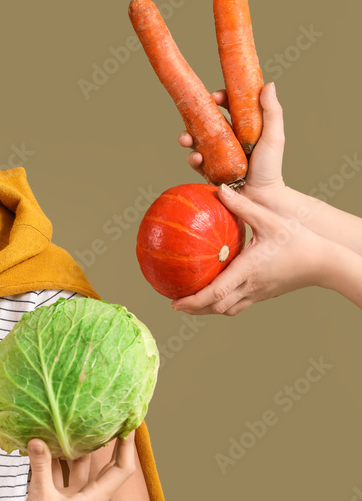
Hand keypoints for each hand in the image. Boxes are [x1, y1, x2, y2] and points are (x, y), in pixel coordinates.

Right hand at [19, 432, 136, 500]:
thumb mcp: (42, 498)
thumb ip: (40, 468)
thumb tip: (38, 440)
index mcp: (95, 497)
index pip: (121, 469)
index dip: (126, 447)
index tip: (127, 424)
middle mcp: (87, 493)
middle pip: (102, 462)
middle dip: (104, 439)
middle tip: (104, 415)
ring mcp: (72, 495)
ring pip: (76, 464)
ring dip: (73, 446)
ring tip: (71, 421)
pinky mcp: (57, 496)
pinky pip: (58, 471)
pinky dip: (53, 457)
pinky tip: (44, 442)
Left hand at [171, 185, 335, 314]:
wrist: (326, 262)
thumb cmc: (299, 239)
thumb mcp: (269, 219)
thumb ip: (242, 206)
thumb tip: (218, 190)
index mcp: (248, 270)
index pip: (216, 293)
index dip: (194, 300)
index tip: (175, 301)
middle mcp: (251, 286)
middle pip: (217, 307)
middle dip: (194, 308)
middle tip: (174, 303)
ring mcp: (258, 293)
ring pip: (227, 310)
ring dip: (207, 309)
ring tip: (189, 302)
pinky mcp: (264, 294)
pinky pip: (238, 305)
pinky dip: (222, 304)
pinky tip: (215, 295)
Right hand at [179, 82, 286, 202]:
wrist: (260, 199)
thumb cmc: (270, 168)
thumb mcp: (273, 137)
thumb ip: (272, 112)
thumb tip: (268, 85)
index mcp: (242, 128)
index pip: (228, 107)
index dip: (219, 99)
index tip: (215, 97)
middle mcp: (227, 140)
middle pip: (206, 122)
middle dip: (194, 117)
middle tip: (191, 116)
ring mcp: (216, 155)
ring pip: (196, 140)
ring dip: (187, 137)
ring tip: (186, 140)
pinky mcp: (208, 171)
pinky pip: (195, 162)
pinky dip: (192, 159)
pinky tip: (196, 159)